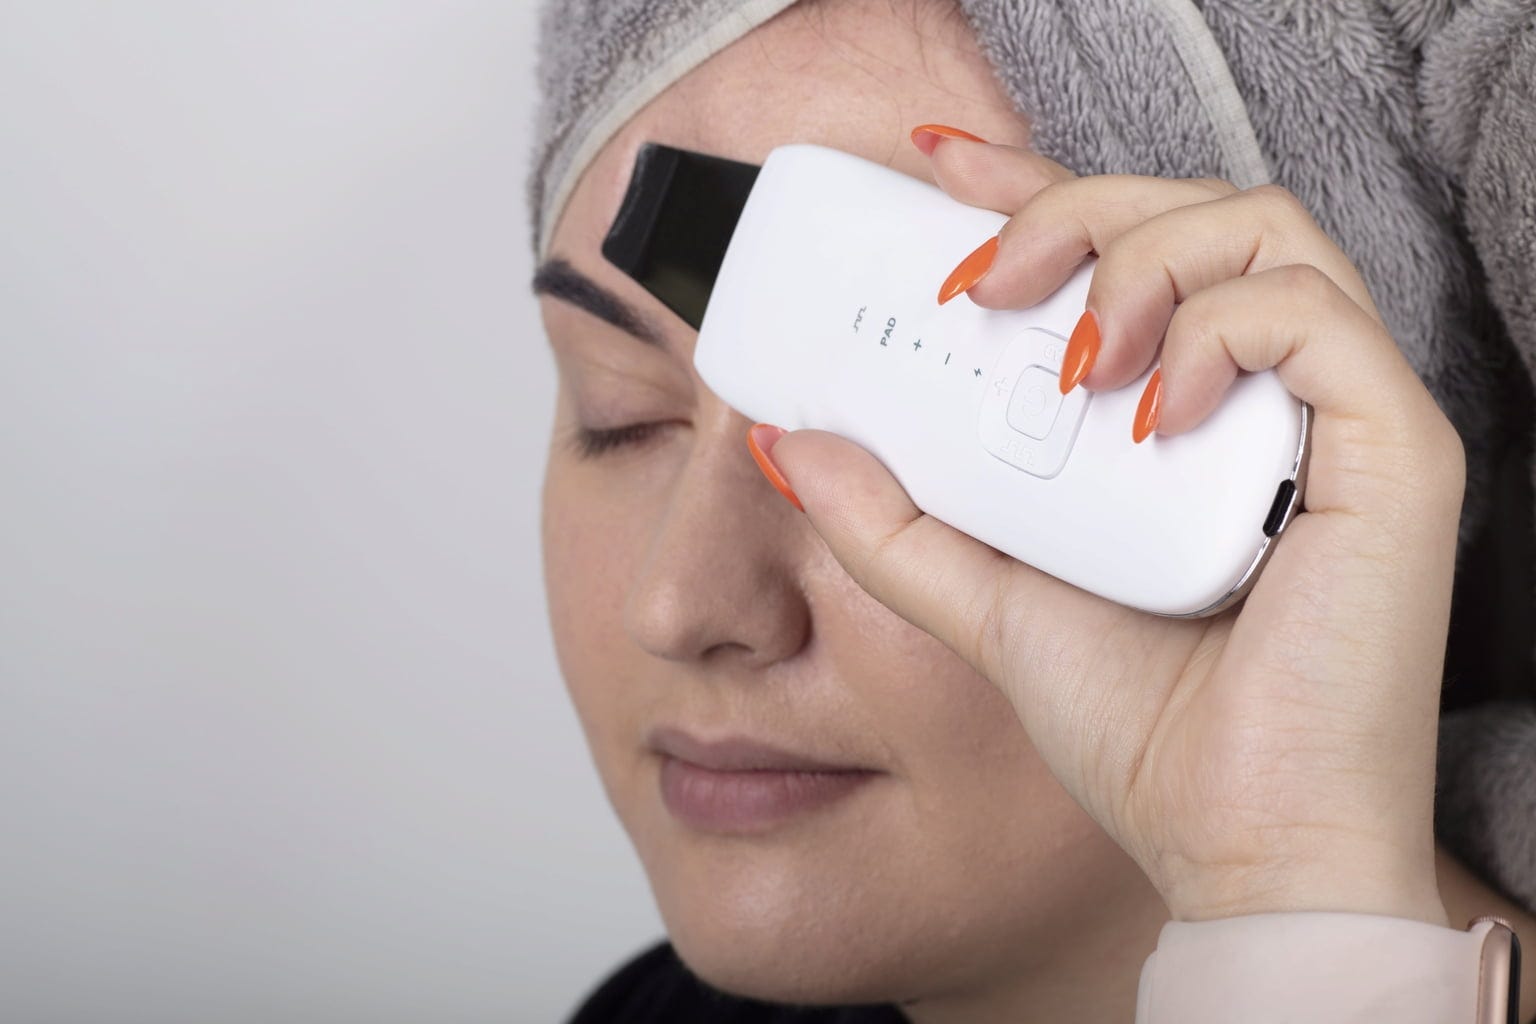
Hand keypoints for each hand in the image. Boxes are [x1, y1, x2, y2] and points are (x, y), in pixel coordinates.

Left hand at [759, 136, 1465, 924]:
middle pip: (1191, 210)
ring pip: (1260, 229)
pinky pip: (1315, 313)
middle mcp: (1269, 394)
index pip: (1128, 247)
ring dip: (1139, 263)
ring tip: (1069, 360)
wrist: (1232, 841)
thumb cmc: (1142, 725)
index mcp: (1187, 410)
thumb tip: (786, 441)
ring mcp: (1339, 415)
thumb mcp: (986, 597)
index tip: (943, 171)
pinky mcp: (1397, 450)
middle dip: (1072, 213)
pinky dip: (1216, 332)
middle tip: (981, 283)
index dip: (1042, 185)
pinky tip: (1147, 411)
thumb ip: (891, 520)